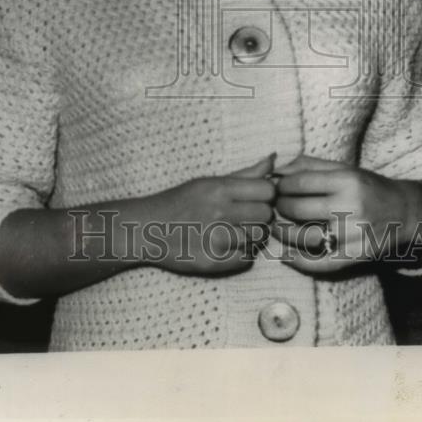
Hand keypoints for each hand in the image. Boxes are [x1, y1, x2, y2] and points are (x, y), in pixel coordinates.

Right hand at [140, 154, 276, 274]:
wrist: (147, 228)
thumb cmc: (181, 202)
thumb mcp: (208, 182)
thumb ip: (245, 174)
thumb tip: (274, 159)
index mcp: (218, 188)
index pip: (267, 190)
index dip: (267, 195)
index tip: (257, 199)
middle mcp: (218, 212)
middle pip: (266, 215)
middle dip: (262, 217)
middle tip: (248, 218)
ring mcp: (215, 239)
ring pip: (258, 238)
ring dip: (253, 237)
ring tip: (238, 232)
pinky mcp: (212, 262)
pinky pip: (246, 259)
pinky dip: (243, 255)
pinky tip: (229, 247)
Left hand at [271, 155, 421, 273]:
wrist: (406, 211)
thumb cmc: (368, 186)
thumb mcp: (343, 169)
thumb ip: (309, 165)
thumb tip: (274, 168)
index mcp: (347, 179)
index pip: (300, 182)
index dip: (281, 186)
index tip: (275, 188)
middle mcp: (352, 205)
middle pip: (299, 209)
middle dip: (279, 208)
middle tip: (274, 207)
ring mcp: (355, 233)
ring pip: (307, 236)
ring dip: (284, 234)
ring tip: (276, 228)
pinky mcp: (359, 255)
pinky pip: (323, 263)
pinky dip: (300, 262)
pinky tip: (285, 255)